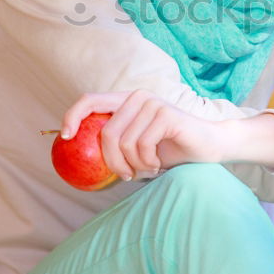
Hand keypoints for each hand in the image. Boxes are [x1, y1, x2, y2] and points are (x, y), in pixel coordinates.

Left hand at [60, 90, 224, 179]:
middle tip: (126, 177)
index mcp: (127, 101)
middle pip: (106, 132)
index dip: (72, 116)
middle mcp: (138, 97)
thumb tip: (78, 153)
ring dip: (134, 165)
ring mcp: (153, 104)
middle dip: (113, 162)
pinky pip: (143, 145)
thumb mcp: (138, 146)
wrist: (209, 147)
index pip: (90, 100)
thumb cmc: (171, 150)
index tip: (64, 137)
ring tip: (148, 169)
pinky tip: (158, 164)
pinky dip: (148, 162)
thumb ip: (116, 143)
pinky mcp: (166, 115)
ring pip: (124, 143)